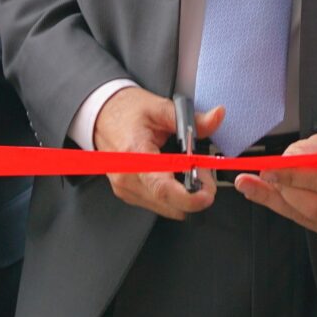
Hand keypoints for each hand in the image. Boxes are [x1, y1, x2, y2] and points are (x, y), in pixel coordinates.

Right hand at [92, 87, 222, 220]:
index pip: (162, 188)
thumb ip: (192, 120)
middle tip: (203, 172)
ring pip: (167, 208)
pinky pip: (158, 204)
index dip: (190, 198)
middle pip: (170, 204)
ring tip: (187, 169)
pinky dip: (172, 194)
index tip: (208, 194)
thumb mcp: (160, 108)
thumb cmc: (125, 111)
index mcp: (135, 155)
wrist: (100, 114)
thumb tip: (216, 117)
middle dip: (194, 193)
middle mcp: (127, 177)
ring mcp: (125, 188)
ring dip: (184, 195)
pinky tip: (173, 174)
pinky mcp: (127, 193)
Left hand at [236, 127, 316, 239]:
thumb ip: (314, 150)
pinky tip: (262, 192)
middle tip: (268, 174)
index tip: (270, 169)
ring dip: (281, 198)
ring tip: (263, 181)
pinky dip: (281, 205)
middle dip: (287, 190)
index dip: (295, 176)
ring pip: (308, 218)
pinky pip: (303, 222)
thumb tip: (287, 161)